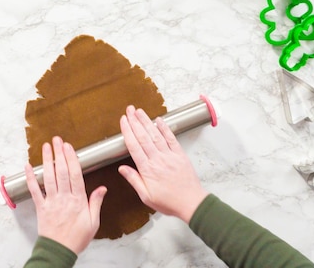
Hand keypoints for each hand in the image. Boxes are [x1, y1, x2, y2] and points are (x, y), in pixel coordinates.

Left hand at [25, 136, 106, 253]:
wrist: (59, 251)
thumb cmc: (77, 238)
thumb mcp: (93, 222)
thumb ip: (96, 202)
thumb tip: (102, 188)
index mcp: (78, 200)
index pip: (75, 174)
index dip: (71, 158)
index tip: (68, 146)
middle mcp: (64, 198)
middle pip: (61, 171)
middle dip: (59, 153)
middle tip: (57, 140)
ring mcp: (51, 202)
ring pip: (48, 177)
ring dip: (47, 160)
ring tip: (46, 146)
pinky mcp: (41, 207)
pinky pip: (34, 190)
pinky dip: (30, 177)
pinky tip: (28, 166)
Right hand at [118, 105, 208, 222]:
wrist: (191, 203)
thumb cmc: (169, 202)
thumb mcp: (146, 196)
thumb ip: (134, 180)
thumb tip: (122, 169)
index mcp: (147, 170)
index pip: (134, 146)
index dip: (127, 131)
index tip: (123, 121)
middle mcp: (158, 159)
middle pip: (143, 137)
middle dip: (135, 121)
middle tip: (129, 110)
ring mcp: (169, 156)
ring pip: (155, 135)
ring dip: (146, 121)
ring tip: (139, 111)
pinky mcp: (180, 155)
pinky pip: (171, 138)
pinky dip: (164, 128)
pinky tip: (158, 120)